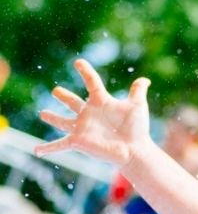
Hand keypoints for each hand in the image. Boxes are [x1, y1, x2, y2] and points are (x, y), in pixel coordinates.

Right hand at [36, 59, 151, 165]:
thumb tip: (145, 79)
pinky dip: (47, 148)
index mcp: (101, 102)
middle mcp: (89, 113)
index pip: (92, 82)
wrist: (135, 149)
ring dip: (52, 118)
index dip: (86, 72)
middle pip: (73, 102)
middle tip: (56, 91)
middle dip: (64, 96)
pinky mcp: (78, 141)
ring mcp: (82, 127)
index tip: (79, 62)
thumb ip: (137, 91)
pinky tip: (36, 151)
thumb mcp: (137, 106)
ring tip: (42, 114)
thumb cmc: (137, 129)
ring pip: (63, 121)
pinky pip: (60, 144)